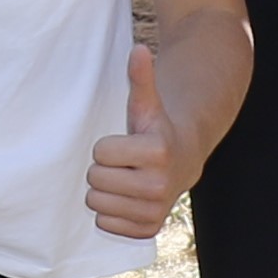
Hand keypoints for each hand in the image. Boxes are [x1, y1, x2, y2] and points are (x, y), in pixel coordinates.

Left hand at [84, 46, 188, 242]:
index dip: (107, 146)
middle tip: (125, 164)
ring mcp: (155, 209)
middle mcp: (160, 184)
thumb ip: (141, 78)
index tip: (127, 144)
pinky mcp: (149, 228)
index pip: (99, 153)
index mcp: (157, 151)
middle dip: (104, 169)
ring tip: (126, 180)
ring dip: (105, 192)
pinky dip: (110, 214)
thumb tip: (139, 49)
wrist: (182, 161)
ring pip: (96, 205)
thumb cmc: (155, 129)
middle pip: (95, 180)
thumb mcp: (147, 104)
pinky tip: (127, 199)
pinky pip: (105, 226)